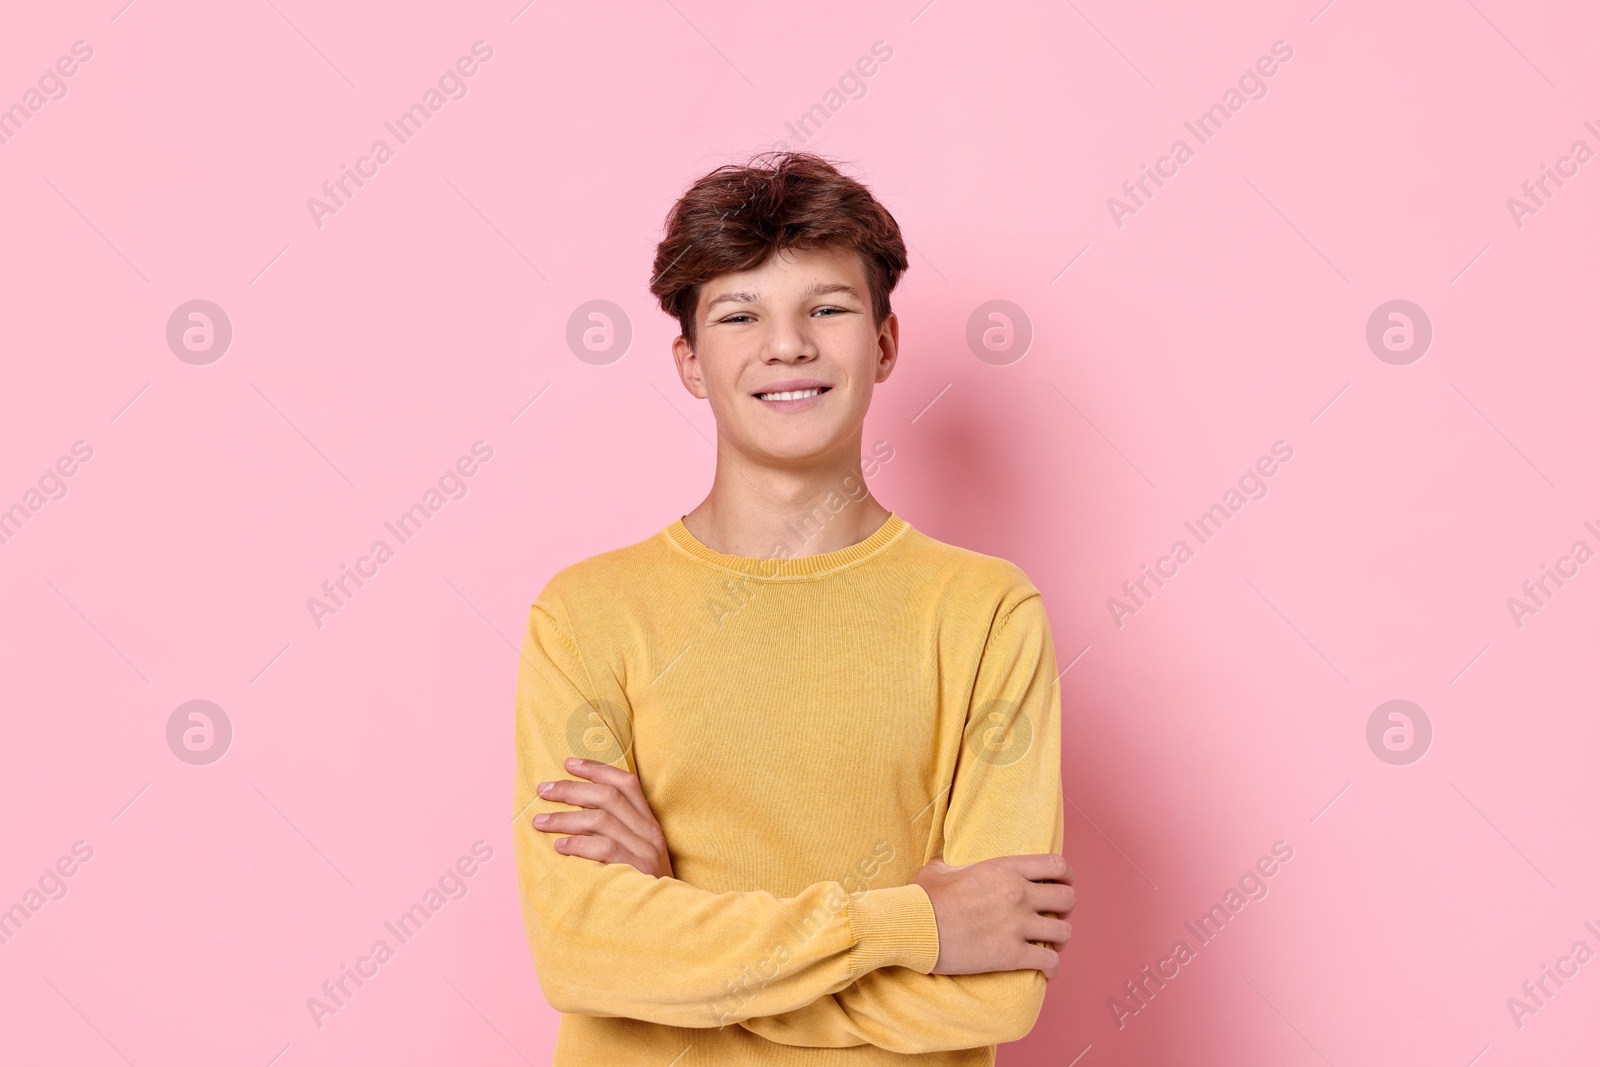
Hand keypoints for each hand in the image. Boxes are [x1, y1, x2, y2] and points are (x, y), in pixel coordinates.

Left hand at [532, 758, 673, 877]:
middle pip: (608, 796)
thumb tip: (577, 812)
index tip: (568, 763)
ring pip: (601, 819)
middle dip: (572, 789)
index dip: (597, 769)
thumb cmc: (642, 887)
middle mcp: (650, 832)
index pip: (626, 783)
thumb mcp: (637, 854)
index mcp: (650, 823)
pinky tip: (560, 847)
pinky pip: (604, 848)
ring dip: (565, 818)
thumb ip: (617, 832)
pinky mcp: (636, 870)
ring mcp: (645, 851)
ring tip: (540, 822)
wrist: (668, 922)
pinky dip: (578, 844)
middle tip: (543, 790)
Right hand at [912, 853, 1074, 978]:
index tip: (1062, 884)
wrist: (914, 928)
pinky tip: (1046, 970)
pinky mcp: (1012, 955)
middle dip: (1064, 909)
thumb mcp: (938, 870)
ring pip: (1064, 932)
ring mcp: (1017, 924)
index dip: (1066, 876)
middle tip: (1053, 916)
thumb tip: (945, 865)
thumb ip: (952, 864)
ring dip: (1059, 940)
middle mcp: (1018, 893)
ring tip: (1050, 944)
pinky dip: (1052, 968)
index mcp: (1005, 869)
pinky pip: (1050, 963)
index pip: (1056, 866)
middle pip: (1068, 898)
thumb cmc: (922, 899)